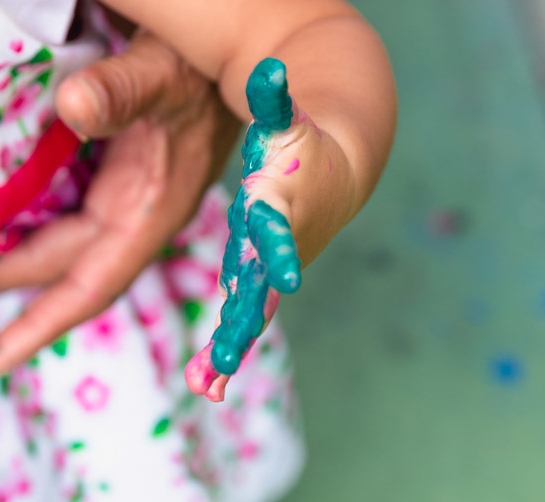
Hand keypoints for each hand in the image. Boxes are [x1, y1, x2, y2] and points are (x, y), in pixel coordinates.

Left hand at [0, 31, 240, 373]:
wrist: (240, 60)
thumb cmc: (204, 70)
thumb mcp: (164, 74)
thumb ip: (122, 91)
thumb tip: (71, 105)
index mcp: (149, 210)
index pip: (91, 283)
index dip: (44, 322)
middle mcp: (136, 215)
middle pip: (61, 266)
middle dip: (2, 282)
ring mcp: (127, 199)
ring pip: (61, 244)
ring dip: (11, 259)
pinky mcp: (119, 179)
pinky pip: (66, 214)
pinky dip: (27, 224)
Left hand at [185, 58, 355, 401]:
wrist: (337, 174)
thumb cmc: (303, 143)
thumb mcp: (288, 120)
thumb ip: (277, 100)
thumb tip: (270, 73)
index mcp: (278, 206)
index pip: (278, 228)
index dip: (277, 249)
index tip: (282, 278)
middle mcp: (276, 247)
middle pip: (261, 288)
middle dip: (244, 321)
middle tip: (224, 359)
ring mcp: (269, 271)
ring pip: (249, 315)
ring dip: (230, 349)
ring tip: (208, 386)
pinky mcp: (260, 283)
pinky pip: (240, 320)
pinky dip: (225, 352)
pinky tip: (207, 384)